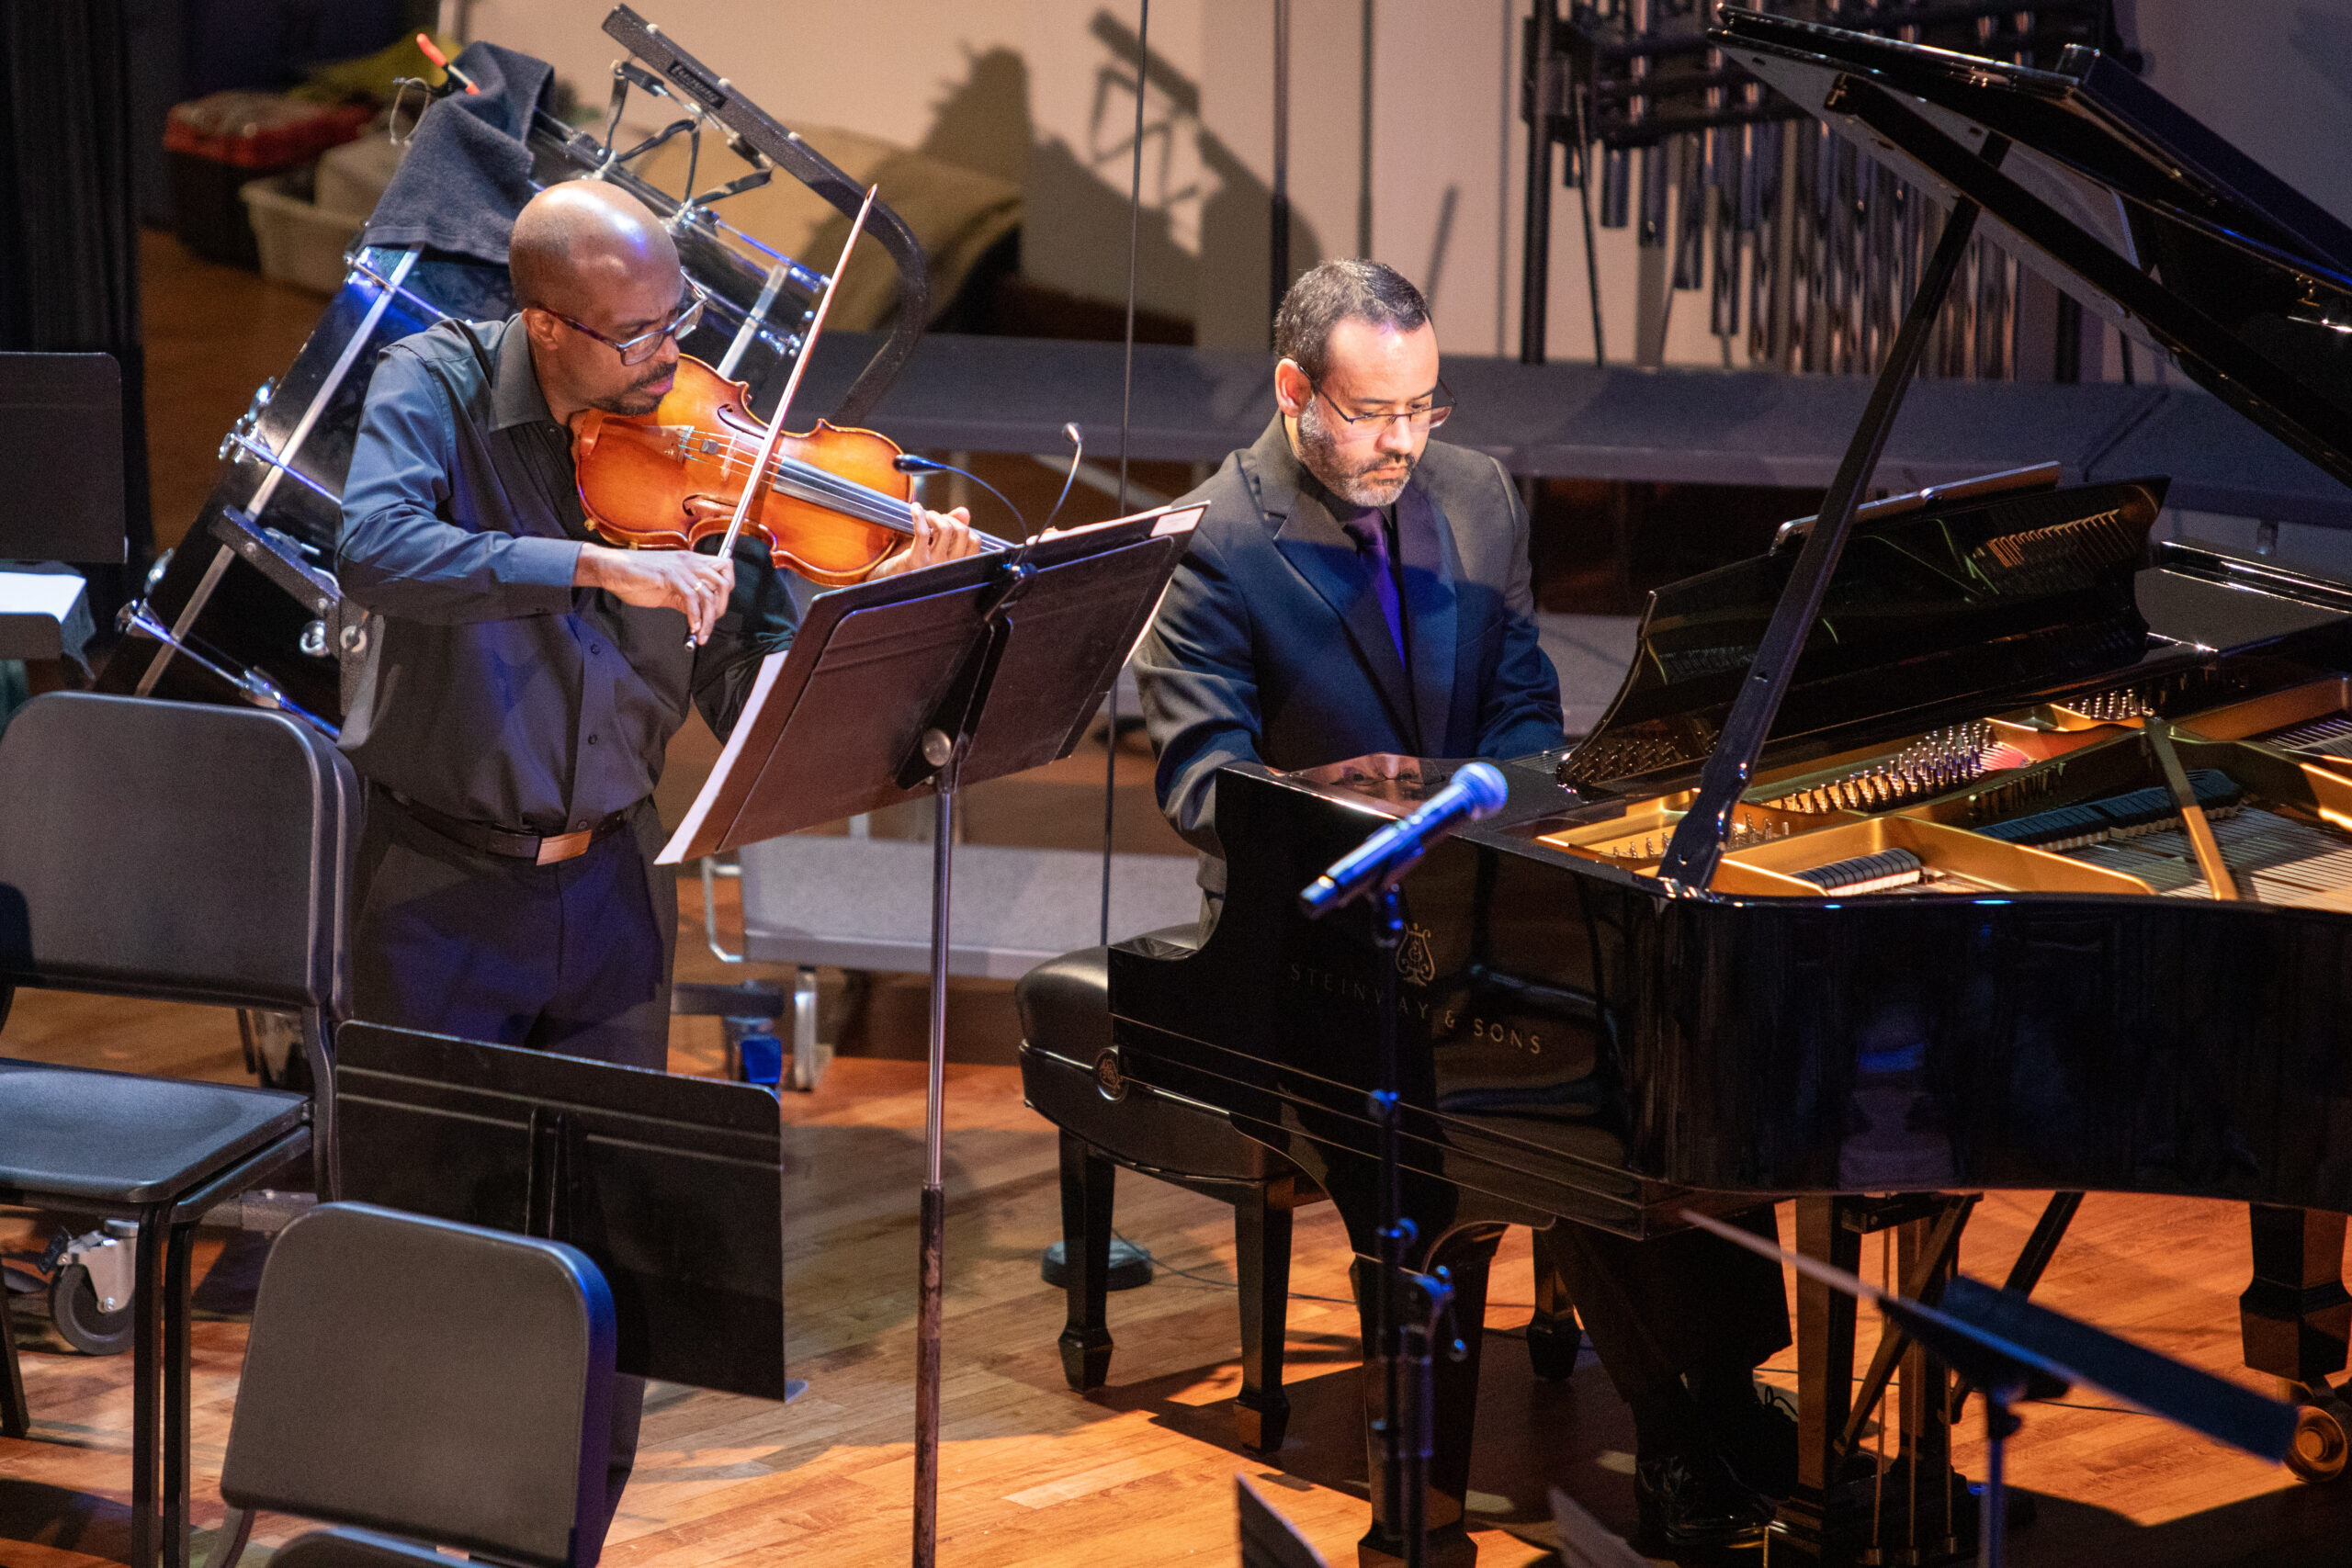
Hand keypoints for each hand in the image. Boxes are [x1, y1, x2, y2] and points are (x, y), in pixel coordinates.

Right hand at [576, 543, 735, 644]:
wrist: (612, 569)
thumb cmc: (635, 577)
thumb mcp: (668, 589)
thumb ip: (685, 598)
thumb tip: (699, 613)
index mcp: (691, 562)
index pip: (725, 569)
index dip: (726, 592)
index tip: (717, 611)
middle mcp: (689, 562)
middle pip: (723, 583)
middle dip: (720, 609)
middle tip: (710, 626)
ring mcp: (680, 568)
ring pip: (708, 594)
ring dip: (708, 620)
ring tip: (701, 633)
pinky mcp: (669, 575)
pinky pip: (691, 598)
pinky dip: (695, 616)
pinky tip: (691, 627)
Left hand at [868, 505, 984, 579]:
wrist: (887, 586)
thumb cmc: (913, 567)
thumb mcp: (936, 551)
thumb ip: (952, 532)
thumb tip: (964, 512)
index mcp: (958, 570)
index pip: (974, 541)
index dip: (962, 526)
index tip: (948, 523)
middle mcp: (949, 570)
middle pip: (962, 531)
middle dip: (948, 518)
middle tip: (934, 518)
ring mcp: (933, 566)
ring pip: (945, 529)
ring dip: (934, 515)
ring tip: (925, 516)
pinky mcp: (916, 561)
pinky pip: (923, 532)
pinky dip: (919, 515)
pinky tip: (915, 509)